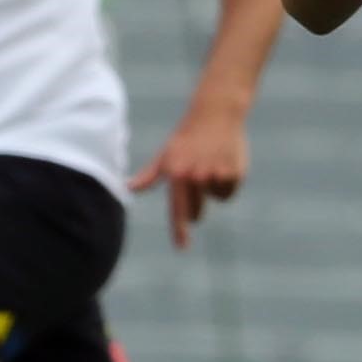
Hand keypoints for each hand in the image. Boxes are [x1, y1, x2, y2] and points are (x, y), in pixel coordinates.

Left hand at [131, 107, 249, 247]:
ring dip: (215, 185)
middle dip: (196, 206)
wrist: (215, 114)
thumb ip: (150, 175)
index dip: (180, 231)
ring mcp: (215, 175)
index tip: (182, 247)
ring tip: (212, 161)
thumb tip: (128, 187)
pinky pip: (229, 190)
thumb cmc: (187, 136)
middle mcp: (195, 177)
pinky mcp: (233, 173)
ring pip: (216, 198)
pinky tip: (226, 160)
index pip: (177, 209)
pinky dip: (230, 180)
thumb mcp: (167, 155)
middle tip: (198, 180)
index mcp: (176, 174)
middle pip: (197, 210)